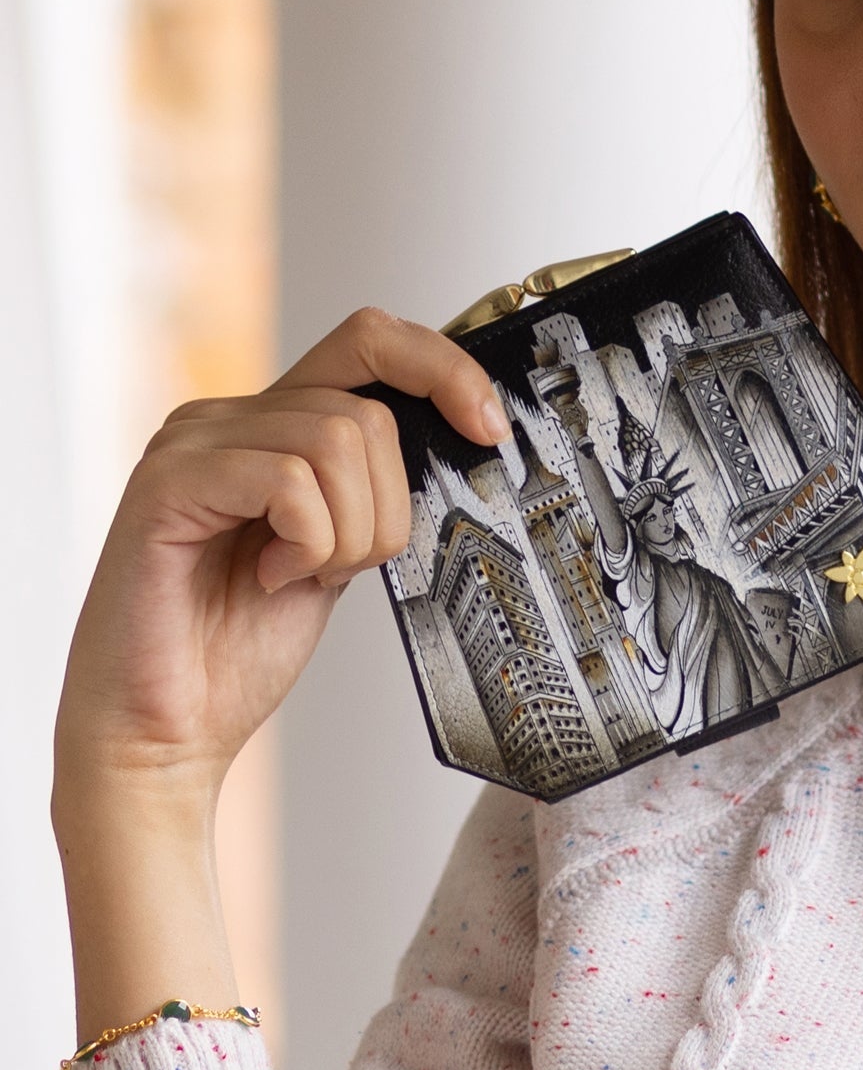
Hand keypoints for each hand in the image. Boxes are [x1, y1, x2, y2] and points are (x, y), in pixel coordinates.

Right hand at [53, 307, 508, 805]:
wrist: (169, 727)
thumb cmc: (243, 645)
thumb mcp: (342, 548)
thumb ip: (375, 488)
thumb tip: (463, 436)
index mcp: (272, 425)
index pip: (370, 341)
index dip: (443, 369)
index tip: (488, 429)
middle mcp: (227, 417)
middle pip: (368, 412)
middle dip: (385, 509)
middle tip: (340, 568)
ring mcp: (191, 441)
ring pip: (339, 440)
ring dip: (347, 533)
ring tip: (295, 576)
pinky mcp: (167, 480)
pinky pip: (290, 481)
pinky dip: (306, 543)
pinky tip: (269, 578)